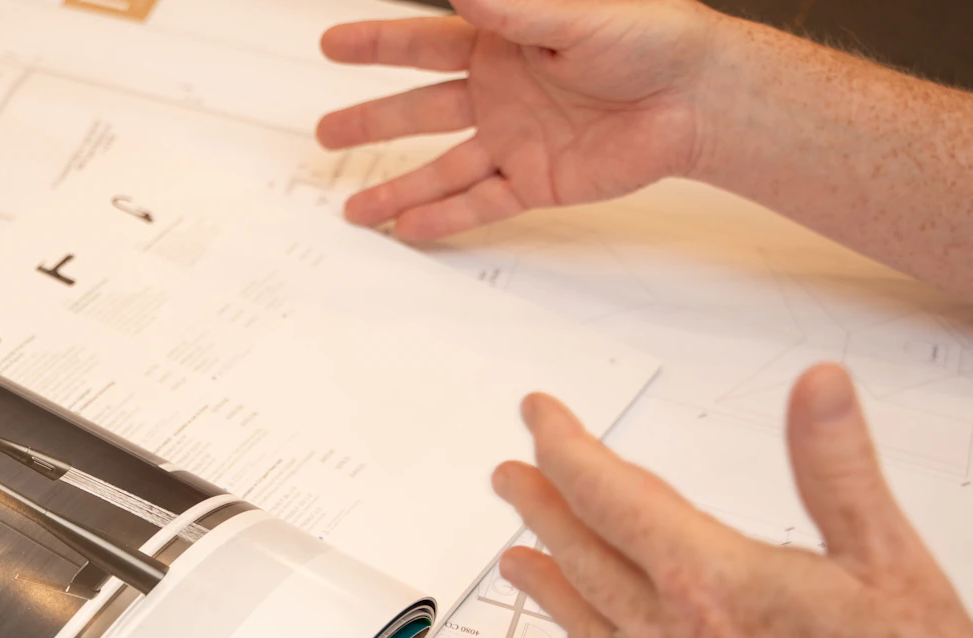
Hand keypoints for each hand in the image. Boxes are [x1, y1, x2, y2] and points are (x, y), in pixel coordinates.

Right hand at [317, 0, 727, 239]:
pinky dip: (445, 219)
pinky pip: (481, 204)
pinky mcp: (537, 182)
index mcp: (504, 42)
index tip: (331, 44)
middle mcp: (502, 92)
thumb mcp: (576, 14)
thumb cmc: (651, 39)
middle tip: (324, 134)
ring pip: (441, 168)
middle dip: (371, 121)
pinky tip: (408, 230)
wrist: (699, 98)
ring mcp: (515, 140)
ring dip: (397, 188)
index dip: (376, 44)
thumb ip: (514, 9)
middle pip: (421, 110)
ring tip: (353, 210)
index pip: (425, 44)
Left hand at [490, 368, 972, 637]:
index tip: (538, 414)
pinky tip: (577, 627)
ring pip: (583, 610)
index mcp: (712, 580)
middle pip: (579, 550)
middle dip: (539, 501)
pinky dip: (579, 631)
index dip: (564, 446)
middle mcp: (674, 633)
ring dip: (545, 571)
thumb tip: (816, 386)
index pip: (609, 494)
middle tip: (510, 470)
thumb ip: (837, 467)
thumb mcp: (888, 558)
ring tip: (513, 551)